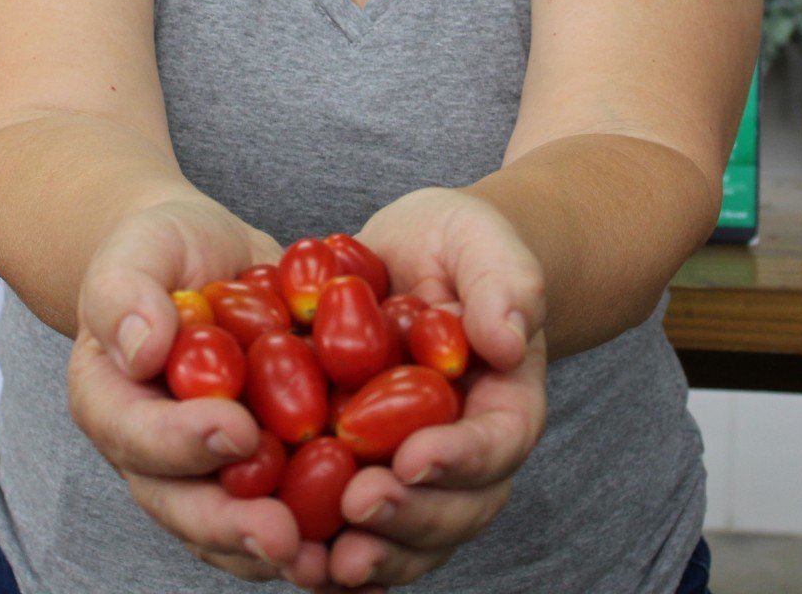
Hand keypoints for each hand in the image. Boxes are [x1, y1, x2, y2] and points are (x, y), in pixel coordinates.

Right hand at [69, 197, 336, 585]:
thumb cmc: (161, 250)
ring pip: (238, 528)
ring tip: (330, 562)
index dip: (183, 443)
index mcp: (112, 405)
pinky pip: (291, 510)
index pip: (137, 435)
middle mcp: (156, 455)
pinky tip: (369, 543)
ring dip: (283, 548)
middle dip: (235, 525)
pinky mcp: (265, 470)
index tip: (236, 432)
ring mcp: (212, 471)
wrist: (207, 259)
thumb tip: (141, 349)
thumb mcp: (137, 252)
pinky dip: (326, 531)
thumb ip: (127, 295)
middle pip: (187, 506)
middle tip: (284, 535)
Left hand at [328, 188, 548, 587]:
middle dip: (410, 517)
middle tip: (359, 504)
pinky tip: (292, 558)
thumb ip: (505, 283)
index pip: (496, 444)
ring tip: (323, 562)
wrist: (412, 262)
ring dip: (371, 555)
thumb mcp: (481, 240)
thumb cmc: (455, 245)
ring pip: (409, 537)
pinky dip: (329, 552)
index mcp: (504, 403)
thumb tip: (509, 340)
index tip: (413, 458)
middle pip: (456, 509)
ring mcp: (415, 475)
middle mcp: (467, 455)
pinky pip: (357, 531)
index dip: (459, 459)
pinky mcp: (365, 477)